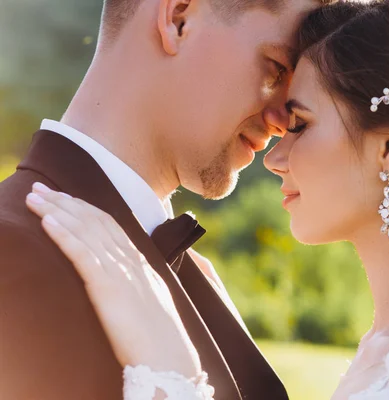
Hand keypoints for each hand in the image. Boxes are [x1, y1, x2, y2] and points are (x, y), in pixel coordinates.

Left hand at [25, 182, 200, 378]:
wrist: (169, 357)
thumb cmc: (161, 339)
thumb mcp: (152, 302)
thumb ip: (138, 283)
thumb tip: (128, 278)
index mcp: (141, 263)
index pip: (111, 225)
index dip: (85, 208)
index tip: (65, 197)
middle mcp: (131, 260)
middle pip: (95, 221)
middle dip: (65, 202)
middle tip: (40, 188)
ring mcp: (121, 271)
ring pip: (86, 231)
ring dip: (57, 211)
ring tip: (34, 198)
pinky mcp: (108, 286)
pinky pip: (83, 254)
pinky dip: (64, 235)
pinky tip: (47, 222)